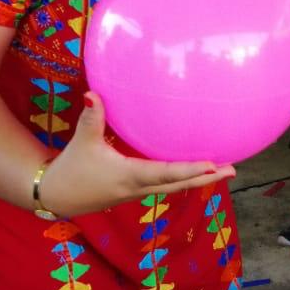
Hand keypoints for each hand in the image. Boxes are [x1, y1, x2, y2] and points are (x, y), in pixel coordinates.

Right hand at [39, 92, 234, 216]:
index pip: (165, 174)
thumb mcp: (82, 141)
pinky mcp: (135, 192)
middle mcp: (139, 188)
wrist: (56, 197)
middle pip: (179, 185)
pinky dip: (183, 179)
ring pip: (174, 187)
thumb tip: (94, 92)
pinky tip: (196, 171)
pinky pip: (165, 186)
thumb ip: (91, 116)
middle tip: (233, 170)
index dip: (189, 170)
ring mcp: (138, 193)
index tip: (213, 165)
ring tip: (224, 171)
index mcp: (129, 175)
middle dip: (207, 178)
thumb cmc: (72, 168)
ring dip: (199, 180)